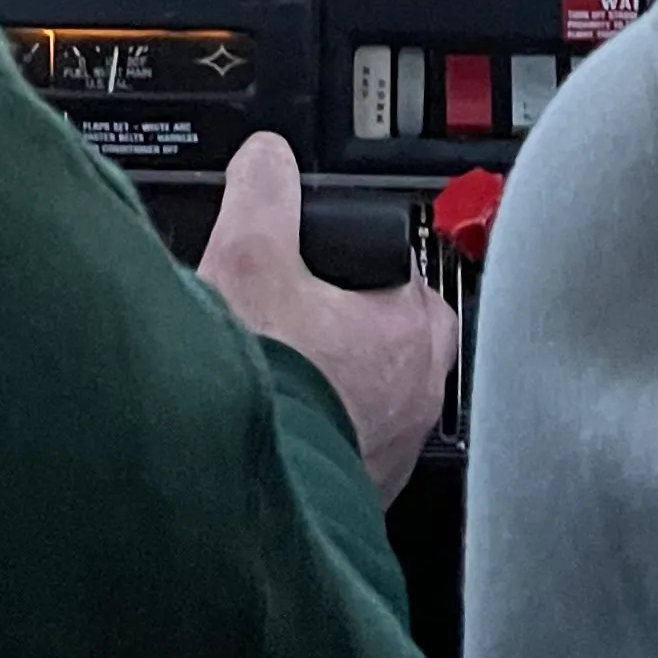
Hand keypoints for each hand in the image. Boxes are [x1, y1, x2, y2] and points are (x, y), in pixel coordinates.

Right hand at [198, 132, 457, 503]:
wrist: (235, 498)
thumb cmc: (262, 386)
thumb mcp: (249, 254)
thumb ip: (264, 188)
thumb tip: (267, 159)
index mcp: (415, 328)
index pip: (391, 268)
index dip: (342, 259)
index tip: (307, 266)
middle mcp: (422, 395)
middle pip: (374, 331)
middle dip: (330, 324)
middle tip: (279, 321)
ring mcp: (396, 451)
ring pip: (361, 391)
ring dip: (322, 380)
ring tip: (269, 371)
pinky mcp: (362, 493)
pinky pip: (342, 443)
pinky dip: (311, 428)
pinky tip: (271, 418)